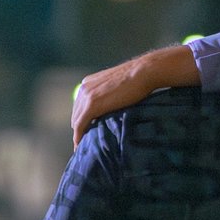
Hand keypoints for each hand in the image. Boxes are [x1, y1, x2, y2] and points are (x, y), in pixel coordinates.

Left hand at [71, 45, 200, 144]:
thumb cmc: (137, 79)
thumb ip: (109, 95)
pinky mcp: (91, 106)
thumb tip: (111, 108)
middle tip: (84, 142)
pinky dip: (79, 137)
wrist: (143, 73)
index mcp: (88, 83)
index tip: (85, 131)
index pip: (80, 105)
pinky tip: (80, 146)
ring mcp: (86, 97)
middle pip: (76, 114)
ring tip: (83, 147)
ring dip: (79, 134)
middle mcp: (83, 88)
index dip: (82, 119)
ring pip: (77, 121)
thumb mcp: (117, 86)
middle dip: (80, 128)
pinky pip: (80, 126)